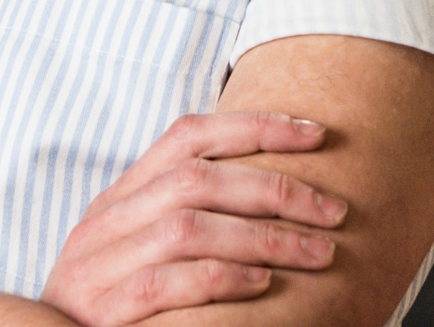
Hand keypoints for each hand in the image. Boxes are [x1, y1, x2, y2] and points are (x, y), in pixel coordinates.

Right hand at [41, 112, 345, 326]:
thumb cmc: (110, 305)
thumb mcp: (135, 247)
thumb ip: (182, 217)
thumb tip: (266, 191)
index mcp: (120, 195)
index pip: (188, 135)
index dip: (254, 126)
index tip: (314, 132)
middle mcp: (107, 219)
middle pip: (197, 177)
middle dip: (275, 187)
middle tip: (333, 208)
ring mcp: (100, 264)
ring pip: (188, 225)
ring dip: (263, 236)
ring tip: (318, 251)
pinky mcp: (102, 311)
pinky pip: (166, 283)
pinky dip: (220, 279)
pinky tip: (264, 287)